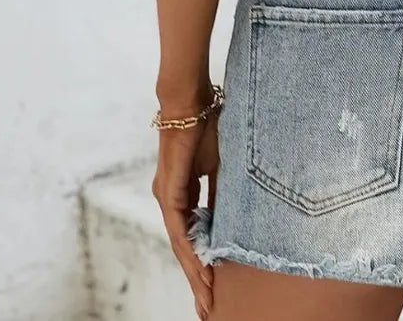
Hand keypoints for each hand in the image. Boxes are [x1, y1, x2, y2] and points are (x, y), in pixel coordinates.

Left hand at [151, 113, 218, 319]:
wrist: (192, 101)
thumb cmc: (208, 125)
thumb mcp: (221, 166)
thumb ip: (222, 193)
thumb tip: (234, 219)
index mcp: (183, 194)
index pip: (194, 236)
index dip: (205, 262)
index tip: (217, 286)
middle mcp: (171, 200)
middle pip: (185, 249)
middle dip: (198, 280)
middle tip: (209, 308)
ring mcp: (168, 197)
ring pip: (181, 245)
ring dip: (195, 273)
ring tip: (207, 298)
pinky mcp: (168, 192)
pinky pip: (179, 230)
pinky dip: (190, 252)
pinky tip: (200, 270)